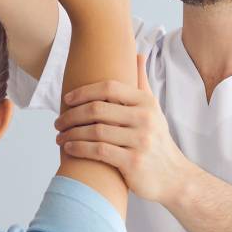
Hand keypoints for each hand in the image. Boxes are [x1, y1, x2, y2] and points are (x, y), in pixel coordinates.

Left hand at [53, 53, 188, 204]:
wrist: (174, 177)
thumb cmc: (156, 140)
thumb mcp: (154, 109)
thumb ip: (142, 82)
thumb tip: (138, 54)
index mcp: (146, 102)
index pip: (109, 87)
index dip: (84, 91)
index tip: (67, 99)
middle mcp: (145, 118)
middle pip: (97, 109)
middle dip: (71, 115)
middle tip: (58, 122)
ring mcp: (139, 140)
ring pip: (95, 130)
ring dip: (71, 133)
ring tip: (59, 136)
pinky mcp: (132, 162)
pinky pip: (98, 151)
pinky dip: (79, 148)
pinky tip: (69, 148)